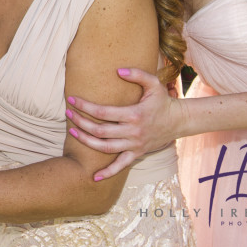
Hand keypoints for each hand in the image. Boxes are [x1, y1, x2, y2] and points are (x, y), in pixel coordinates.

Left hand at [65, 67, 185, 180]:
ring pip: (105, 148)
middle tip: (68, 114)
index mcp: (134, 114)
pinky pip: (121, 166)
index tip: (72, 100)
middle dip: (81, 122)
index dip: (85, 106)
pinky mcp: (137, 153)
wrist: (178, 121)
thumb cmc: (162, 101)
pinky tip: (94, 176)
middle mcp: (133, 132)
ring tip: (72, 132)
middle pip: (100, 130)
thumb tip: (118, 70)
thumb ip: (137, 74)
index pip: (103, 112)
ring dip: (86, 142)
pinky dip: (108, 172)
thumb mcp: (154, 83)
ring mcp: (134, 145)